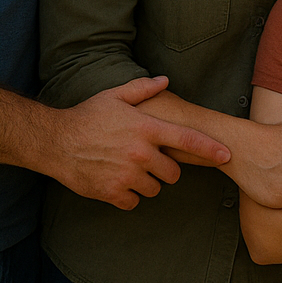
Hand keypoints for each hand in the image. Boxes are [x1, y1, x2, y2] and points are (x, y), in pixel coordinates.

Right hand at [49, 76, 231, 210]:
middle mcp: (141, 153)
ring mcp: (128, 175)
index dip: (210, 149)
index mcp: (146, 128)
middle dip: (166, 169)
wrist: (56, 142)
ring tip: (129, 170)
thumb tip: (165, 80)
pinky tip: (117, 182)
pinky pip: (134, 202)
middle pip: (174, 173)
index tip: (226, 156)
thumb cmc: (87, 116)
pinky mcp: (113, 193)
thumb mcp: (115, 96)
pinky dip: (128, 196)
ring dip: (147, 183)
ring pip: (155, 189)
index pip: (188, 140)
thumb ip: (143, 89)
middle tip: (149, 161)